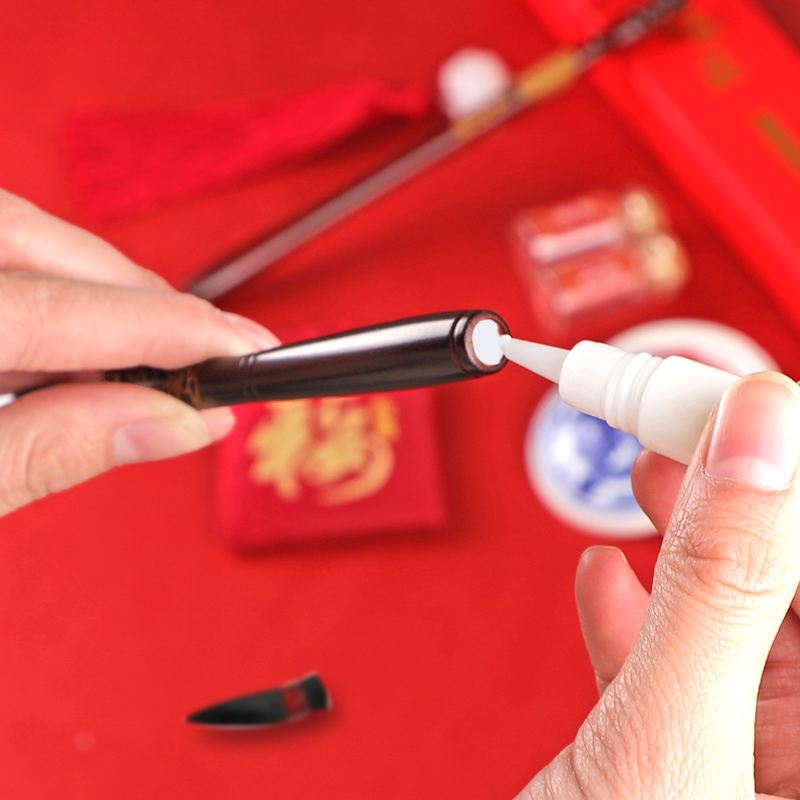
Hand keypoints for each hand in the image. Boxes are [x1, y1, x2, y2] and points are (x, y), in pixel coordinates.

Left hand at [0, 190, 277, 515]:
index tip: (242, 349)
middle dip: (140, 295)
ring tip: (155, 360)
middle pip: (36, 241)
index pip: (51, 312)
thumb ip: (49, 452)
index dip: (164, 330)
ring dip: (100, 298)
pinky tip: (79, 351)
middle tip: (217, 346)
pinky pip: (3, 263)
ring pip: (20, 241)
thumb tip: (174, 422)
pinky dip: (52, 303)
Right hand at [518, 372, 799, 798]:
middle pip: (786, 575)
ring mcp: (730, 754)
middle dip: (739, 487)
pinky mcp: (663, 754)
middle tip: (683, 417)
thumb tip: (757, 435)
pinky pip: (665, 659)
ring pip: (728, 608)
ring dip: (683, 529)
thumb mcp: (675, 734)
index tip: (745, 407)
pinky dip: (629, 604)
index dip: (795, 478)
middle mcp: (792, 752)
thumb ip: (720, 585)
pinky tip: (602, 572)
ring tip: (648, 467)